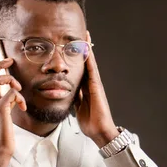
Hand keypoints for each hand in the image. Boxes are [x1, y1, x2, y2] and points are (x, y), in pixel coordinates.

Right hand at [0, 58, 26, 166]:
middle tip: (9, 61)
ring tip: (18, 89)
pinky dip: (18, 96)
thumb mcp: (2, 117)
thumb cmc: (2, 136)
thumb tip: (12, 95)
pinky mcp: (0, 110)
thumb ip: (5, 104)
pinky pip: (10, 93)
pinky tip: (22, 106)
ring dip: (10, 80)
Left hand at [74, 30, 119, 147]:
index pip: (80, 71)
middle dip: (83, 50)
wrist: (99, 131)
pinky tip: (87, 51)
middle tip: (80, 35)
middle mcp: (91, 84)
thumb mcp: (78, 108)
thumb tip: (67, 93)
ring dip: (87, 50)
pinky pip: (92, 71)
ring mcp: (95, 85)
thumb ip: (75, 99)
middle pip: (85, 63)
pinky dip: (90, 60)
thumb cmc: (90, 122)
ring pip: (90, 64)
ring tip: (85, 36)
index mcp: (85, 89)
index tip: (72, 48)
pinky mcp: (97, 87)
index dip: (76, 59)